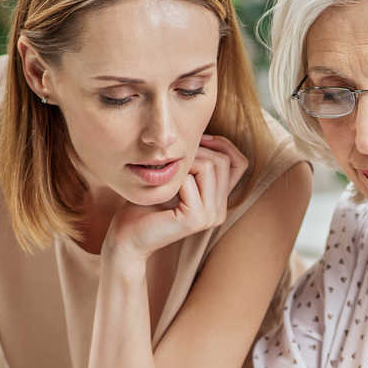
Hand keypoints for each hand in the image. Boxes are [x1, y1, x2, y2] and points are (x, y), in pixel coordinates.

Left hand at [104, 134, 247, 261]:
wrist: (127, 234)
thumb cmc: (146, 203)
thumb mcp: (178, 176)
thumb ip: (197, 162)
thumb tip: (208, 134)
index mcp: (220, 201)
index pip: (239, 163)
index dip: (223, 145)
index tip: (199, 139)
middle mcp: (220, 211)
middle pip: (223, 161)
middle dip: (197, 152)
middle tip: (173, 160)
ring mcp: (210, 217)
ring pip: (210, 167)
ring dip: (185, 162)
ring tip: (167, 175)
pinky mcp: (195, 219)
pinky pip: (191, 180)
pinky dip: (174, 178)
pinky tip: (162, 189)